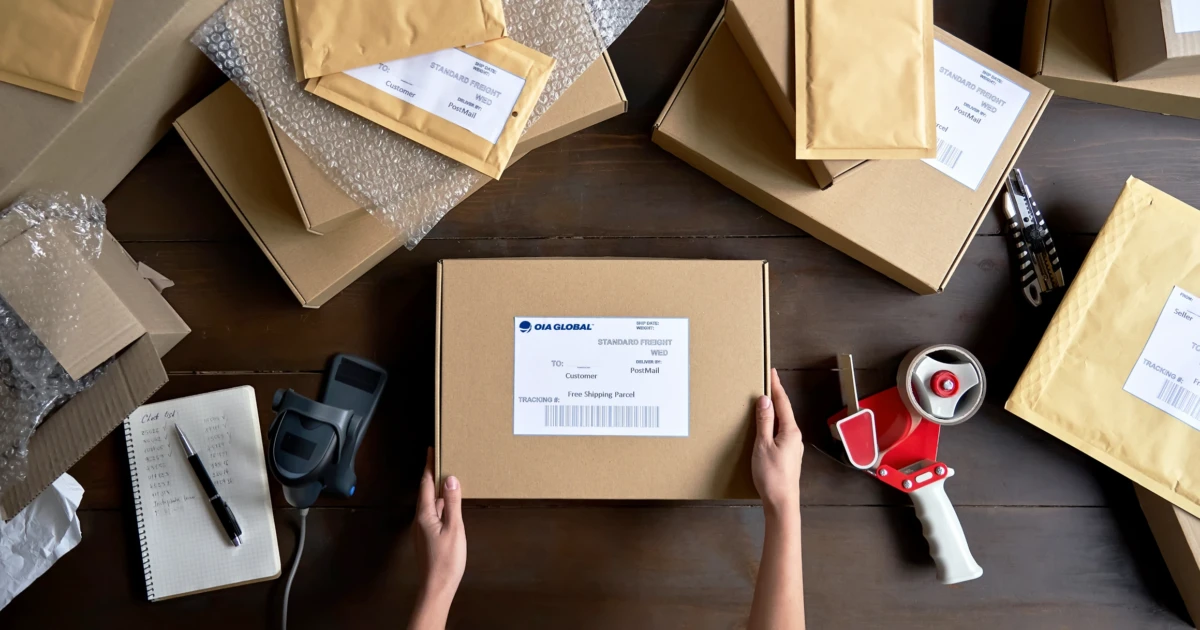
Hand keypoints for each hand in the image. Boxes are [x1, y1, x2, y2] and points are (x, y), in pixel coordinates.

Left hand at [410, 448, 465, 628]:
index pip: (426, 484)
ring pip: (430, 503)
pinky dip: (441, 504)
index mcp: (425, 514)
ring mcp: (423, 529)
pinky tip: (449, 506)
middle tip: (441, 460)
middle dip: (432, 475)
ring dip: (437, 490)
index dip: (429, 467)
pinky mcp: (427, 537)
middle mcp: (420, 519)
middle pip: (426, 492)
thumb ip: (453, 503)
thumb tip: (450, 479)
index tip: (431, 450)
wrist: (437, 587)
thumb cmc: (446, 559)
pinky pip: (433, 513)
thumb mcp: (454, 528)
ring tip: (448, 479)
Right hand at [752, 369, 803, 514]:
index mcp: (790, 431)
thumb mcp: (763, 445)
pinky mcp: (788, 455)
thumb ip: (764, 422)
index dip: (776, 387)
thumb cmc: (772, 476)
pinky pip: (780, 433)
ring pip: (782, 423)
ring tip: (764, 401)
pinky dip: (773, 424)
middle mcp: (795, 437)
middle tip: (767, 381)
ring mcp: (793, 447)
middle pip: (785, 411)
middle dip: (775, 396)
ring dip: (774, 411)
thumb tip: (764, 401)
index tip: (772, 372)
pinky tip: (766, 426)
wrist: (782, 502)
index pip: (783, 403)